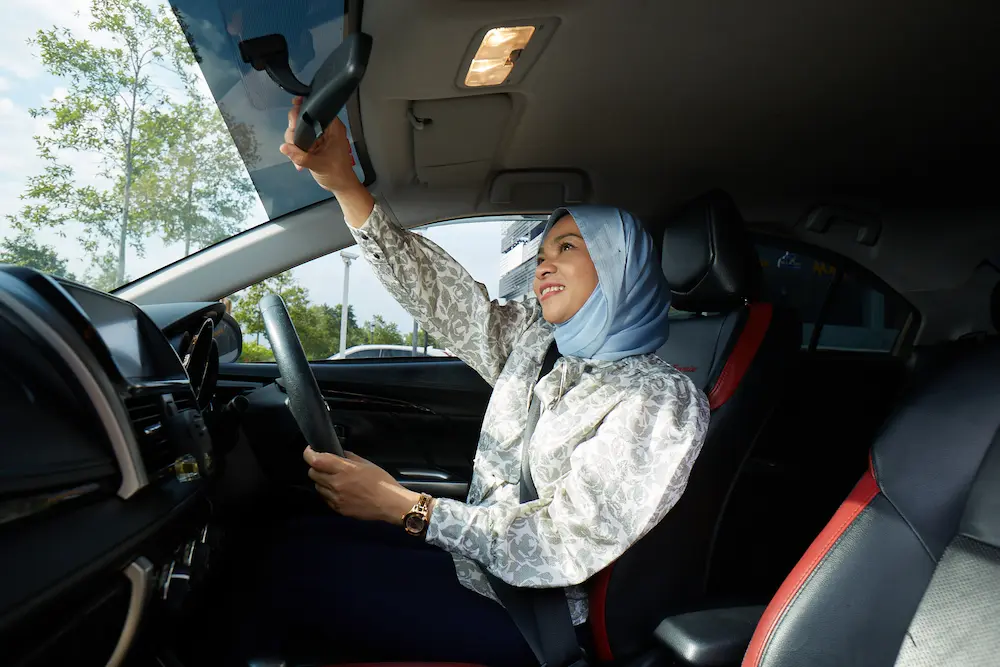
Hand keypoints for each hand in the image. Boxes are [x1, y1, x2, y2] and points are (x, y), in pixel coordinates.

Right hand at [279, 97, 360, 194]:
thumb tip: (284, 147)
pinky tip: (298, 162)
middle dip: (294, 133)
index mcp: (333, 128)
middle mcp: (325, 128)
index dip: (302, 110)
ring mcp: (318, 136)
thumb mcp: (318, 165)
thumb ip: (300, 156)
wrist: (341, 186)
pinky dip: (297, 150)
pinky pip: (300, 141)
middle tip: (293, 146)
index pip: (316, 110)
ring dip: (294, 144)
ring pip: (299, 131)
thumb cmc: (336, 174)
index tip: (292, 119)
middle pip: (302, 120)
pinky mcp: (314, 144)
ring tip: (298, 160)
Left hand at [304, 446, 418, 524]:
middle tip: (324, 465)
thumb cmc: (381, 481)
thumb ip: (349, 457)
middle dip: (316, 467)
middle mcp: (336, 484)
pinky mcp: (338, 509)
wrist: (390, 504)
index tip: (310, 450)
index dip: (309, 453)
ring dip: (321, 481)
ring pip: (317, 486)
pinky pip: (325, 498)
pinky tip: (339, 491)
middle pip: (312, 473)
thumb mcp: (367, 463)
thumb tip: (339, 454)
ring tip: (333, 479)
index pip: (316, 460)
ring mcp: (335, 498)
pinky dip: (328, 493)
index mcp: (344, 469)